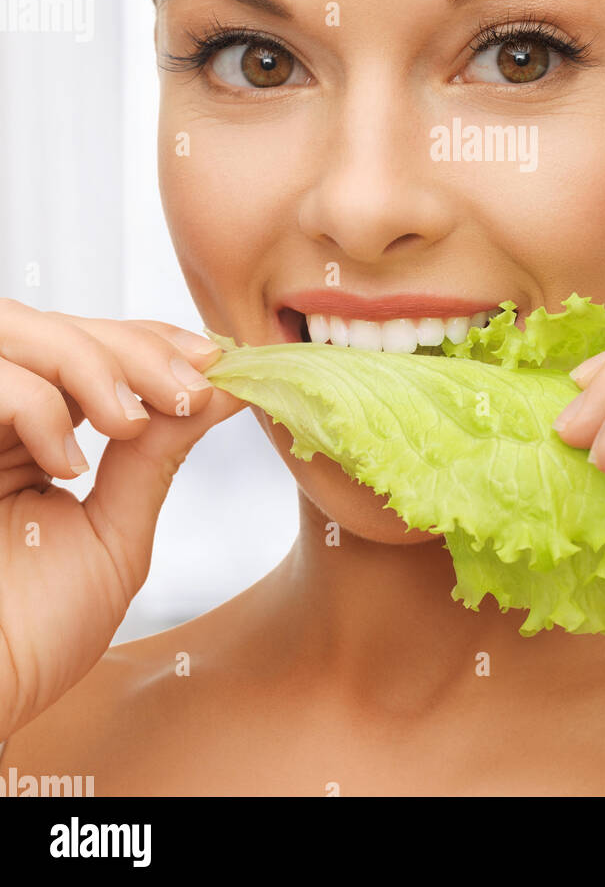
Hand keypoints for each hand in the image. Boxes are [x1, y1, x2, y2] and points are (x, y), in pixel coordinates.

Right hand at [0, 301, 245, 740]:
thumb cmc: (30, 636)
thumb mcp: (114, 534)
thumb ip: (158, 455)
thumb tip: (226, 387)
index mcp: (33, 434)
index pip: (92, 345)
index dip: (154, 339)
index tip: (216, 361)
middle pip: (59, 325)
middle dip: (136, 348)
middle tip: (187, 390)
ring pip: (18, 327)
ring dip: (91, 361)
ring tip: (130, 423)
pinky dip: (36, 403)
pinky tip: (66, 464)